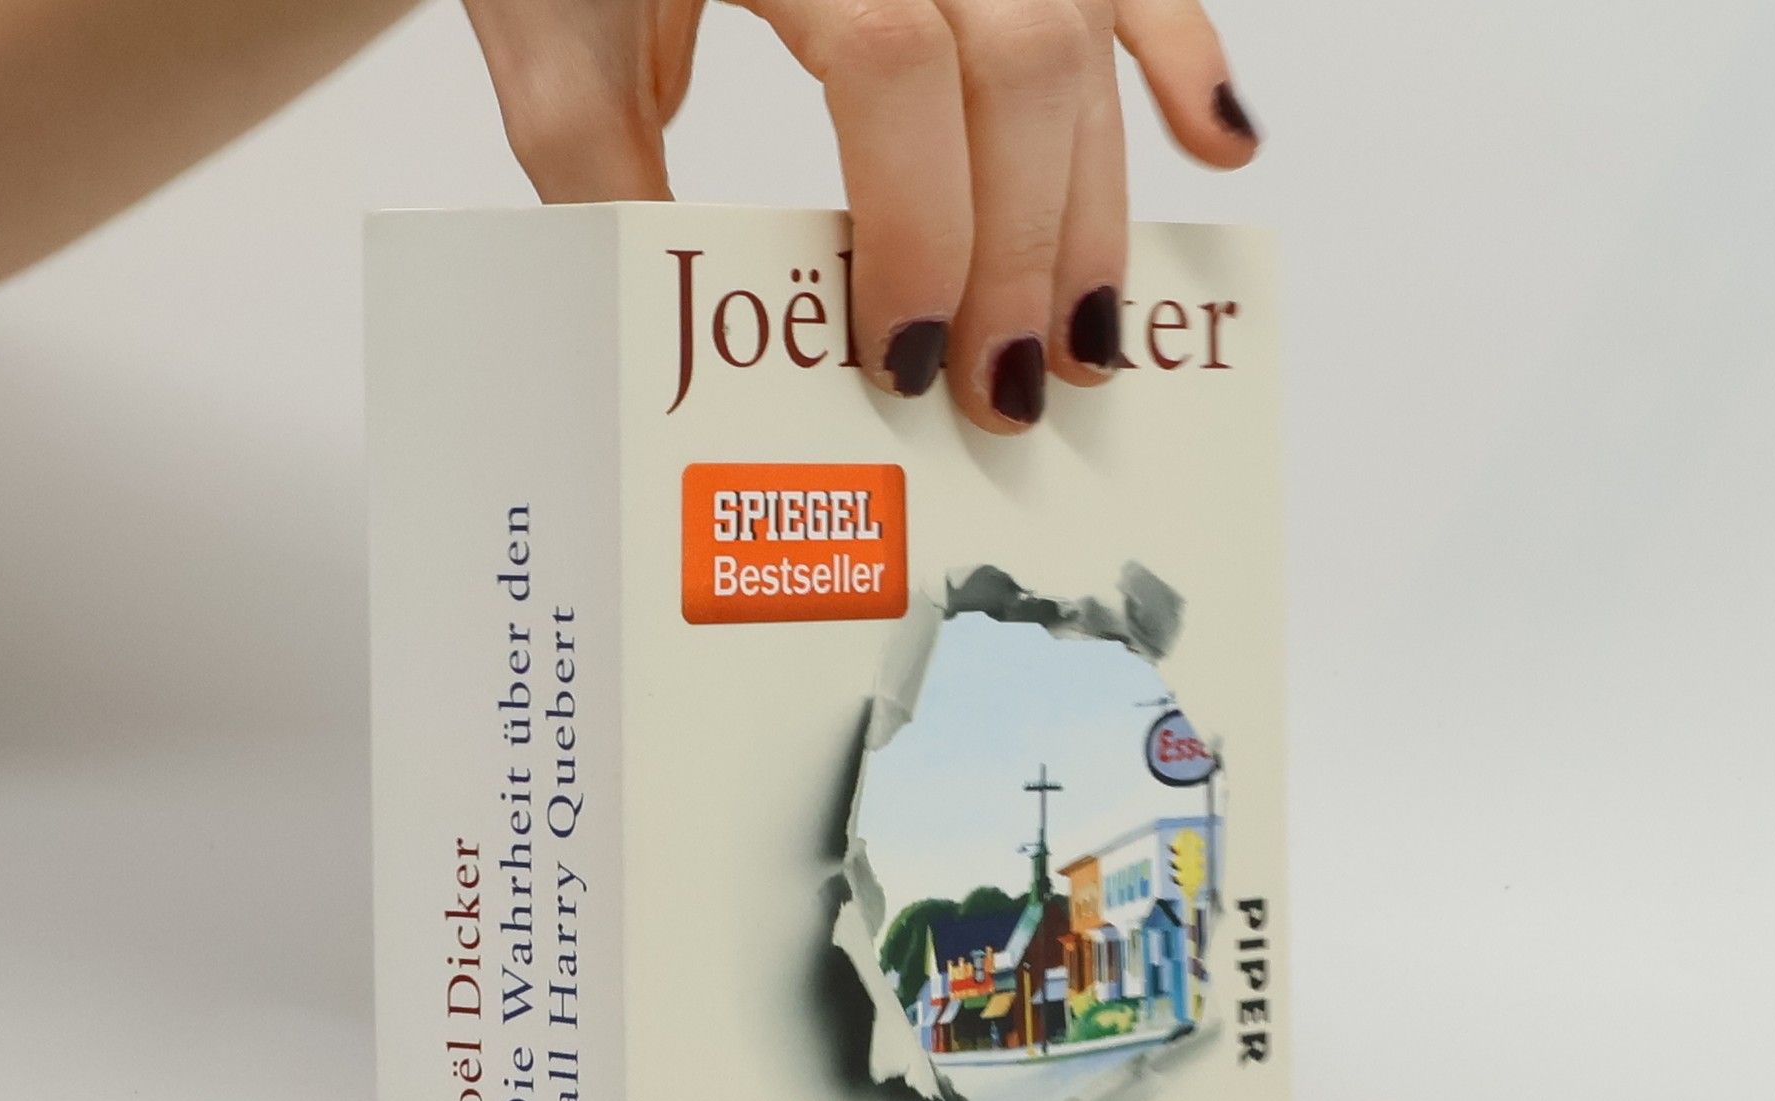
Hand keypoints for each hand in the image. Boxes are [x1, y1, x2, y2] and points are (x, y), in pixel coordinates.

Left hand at [461, 0, 1260, 432]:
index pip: (890, 68)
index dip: (918, 224)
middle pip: (1019, 62)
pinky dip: (1180, 52)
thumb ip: (609, 179)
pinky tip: (1218, 145)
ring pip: (1080, 35)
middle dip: (1025, 248)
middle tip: (1005, 392)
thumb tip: (699, 338)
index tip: (906, 361)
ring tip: (1088, 338)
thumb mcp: (556, 47)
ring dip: (1098, 202)